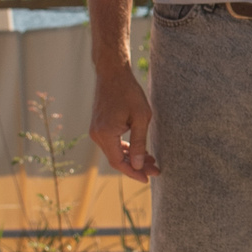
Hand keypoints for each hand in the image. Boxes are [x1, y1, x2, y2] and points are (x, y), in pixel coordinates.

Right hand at [91, 58, 158, 181]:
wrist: (113, 73)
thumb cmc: (129, 92)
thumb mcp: (141, 118)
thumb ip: (139, 143)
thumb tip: (137, 165)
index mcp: (105, 133)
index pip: (118, 162)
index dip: (133, 172)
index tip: (148, 178)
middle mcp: (96, 134)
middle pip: (116, 159)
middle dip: (136, 166)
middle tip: (156, 170)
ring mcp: (95, 130)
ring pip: (114, 152)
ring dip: (131, 158)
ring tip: (151, 160)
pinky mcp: (98, 126)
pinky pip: (111, 144)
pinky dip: (124, 149)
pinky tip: (139, 151)